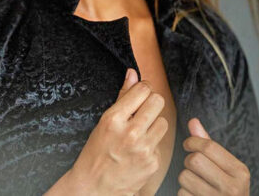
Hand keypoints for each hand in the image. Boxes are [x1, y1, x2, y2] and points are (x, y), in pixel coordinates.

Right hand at [68, 68, 167, 194]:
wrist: (94, 187)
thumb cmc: (96, 151)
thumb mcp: (104, 122)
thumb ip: (122, 96)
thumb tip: (133, 73)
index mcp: (114, 119)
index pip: (143, 89)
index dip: (143, 90)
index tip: (140, 95)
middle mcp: (130, 133)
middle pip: (158, 102)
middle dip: (151, 104)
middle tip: (142, 113)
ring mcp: (143, 149)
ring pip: (164, 122)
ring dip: (154, 125)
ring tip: (140, 133)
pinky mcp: (152, 163)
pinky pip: (161, 144)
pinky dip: (152, 146)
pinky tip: (139, 152)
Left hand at [178, 118, 250, 195]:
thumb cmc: (226, 189)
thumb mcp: (226, 168)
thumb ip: (209, 145)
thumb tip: (193, 122)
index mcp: (240, 171)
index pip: (208, 146)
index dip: (192, 142)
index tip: (188, 145)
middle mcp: (232, 187)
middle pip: (194, 160)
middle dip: (189, 161)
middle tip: (194, 167)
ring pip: (184, 177)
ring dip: (185, 178)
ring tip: (196, 183)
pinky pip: (182, 193)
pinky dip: (184, 193)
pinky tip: (195, 195)